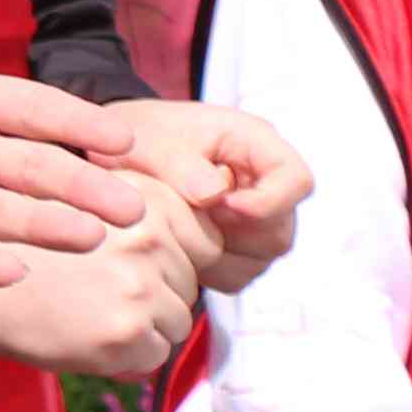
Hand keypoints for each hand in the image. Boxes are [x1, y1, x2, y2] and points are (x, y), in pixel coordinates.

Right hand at [0, 171, 224, 379]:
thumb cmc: (27, 252)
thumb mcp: (84, 204)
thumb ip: (140, 213)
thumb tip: (207, 242)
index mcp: (141, 196)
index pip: (207, 239)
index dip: (179, 259)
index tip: (145, 267)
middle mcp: (146, 234)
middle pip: (192, 282)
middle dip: (160, 295)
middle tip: (105, 294)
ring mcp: (140, 283)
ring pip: (179, 321)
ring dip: (147, 328)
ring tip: (94, 315)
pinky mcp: (128, 330)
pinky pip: (157, 355)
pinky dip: (129, 358)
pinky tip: (89, 338)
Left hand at [116, 100, 310, 279]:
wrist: (115, 153)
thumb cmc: (136, 137)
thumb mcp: (146, 140)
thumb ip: (180, 164)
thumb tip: (215, 196)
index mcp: (254, 142)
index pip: (296, 180)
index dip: (268, 203)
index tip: (220, 206)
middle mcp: (262, 181)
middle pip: (280, 230)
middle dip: (233, 233)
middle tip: (186, 218)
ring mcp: (253, 217)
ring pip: (261, 258)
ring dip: (218, 252)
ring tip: (176, 228)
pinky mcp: (236, 246)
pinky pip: (237, 275)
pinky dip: (207, 268)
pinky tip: (177, 245)